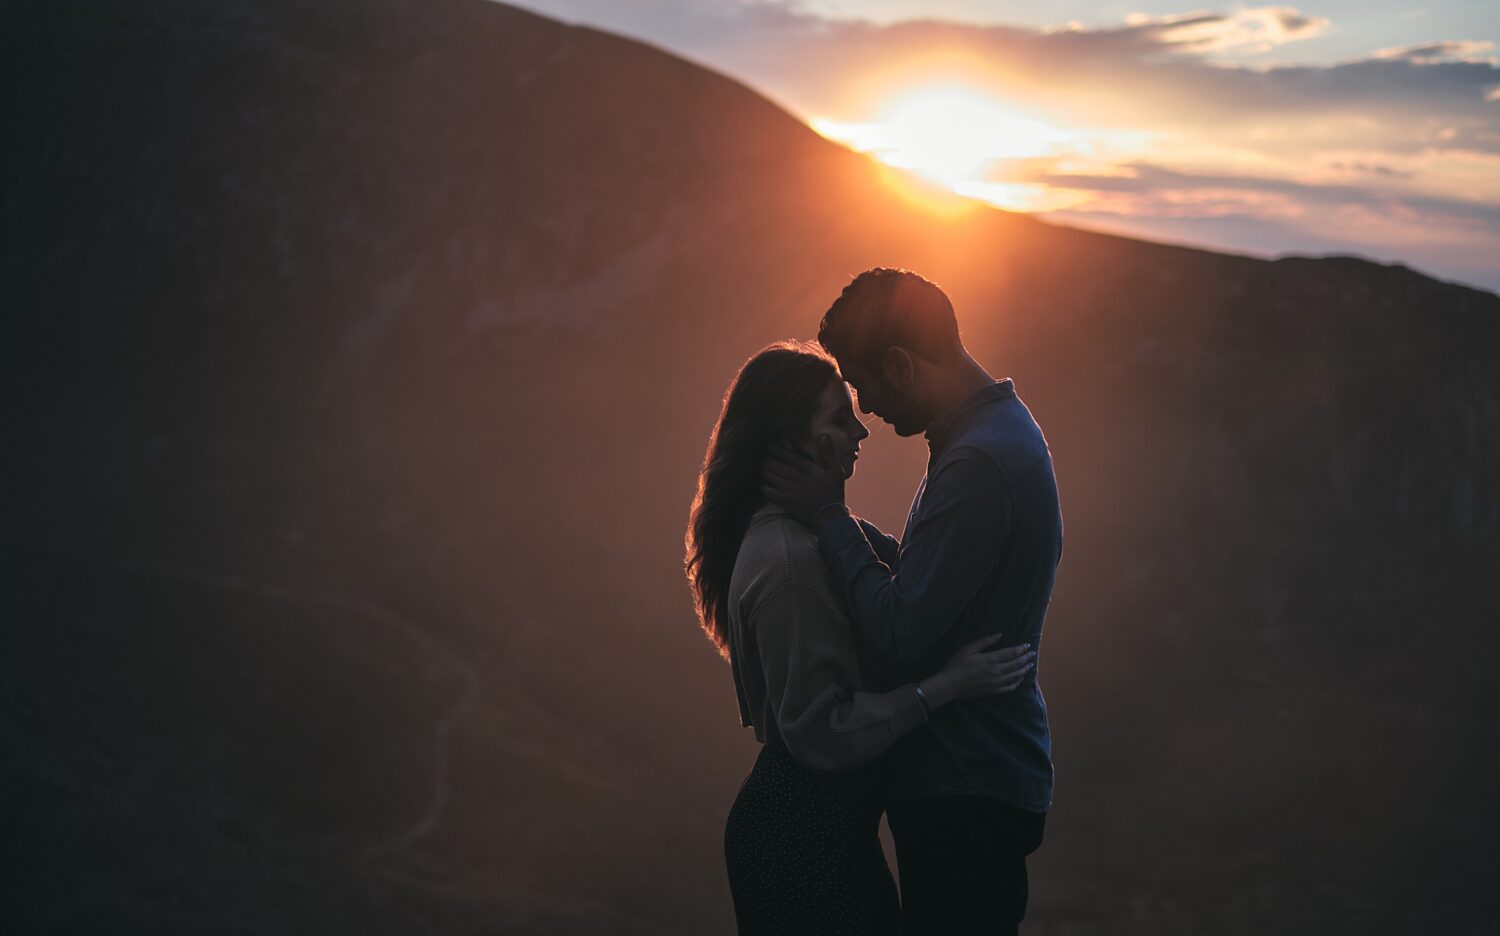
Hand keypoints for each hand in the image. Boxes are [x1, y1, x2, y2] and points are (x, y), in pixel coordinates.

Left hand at [761, 435, 845, 528]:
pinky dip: (763, 485)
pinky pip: (766, 490)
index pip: (784, 453)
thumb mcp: (836, 471)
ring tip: (763, 466)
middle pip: (772, 462)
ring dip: (763, 469)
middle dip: (766, 457)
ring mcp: (787, 488)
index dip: (774, 447)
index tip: (770, 444)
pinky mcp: (783, 500)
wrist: (829, 516)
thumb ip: (828, 453)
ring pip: (767, 474)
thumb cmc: (833, 492)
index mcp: (806, 467)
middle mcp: (794, 476)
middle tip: (764, 455)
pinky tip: (764, 483)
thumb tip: (823, 436)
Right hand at [918, 635, 1035, 708]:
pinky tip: (1020, 679)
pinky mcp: (994, 691)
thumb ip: (985, 641)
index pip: (1011, 653)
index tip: (1027, 645)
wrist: (950, 685)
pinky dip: (1017, 682)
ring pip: (1016, 675)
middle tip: (1033, 653)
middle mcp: (997, 671)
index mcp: (991, 659)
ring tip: (1030, 664)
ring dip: (1024, 669)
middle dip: (1026, 658)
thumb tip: (1000, 634)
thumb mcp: (968, 649)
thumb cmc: (957, 665)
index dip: (1021, 649)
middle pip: (1016, 664)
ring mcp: (997, 683)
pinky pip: (1010, 687)